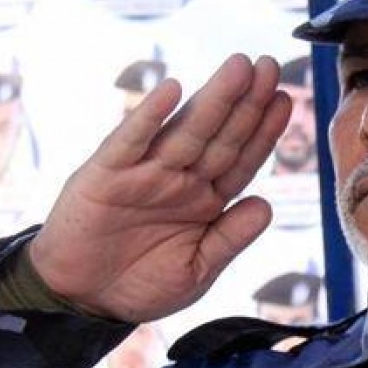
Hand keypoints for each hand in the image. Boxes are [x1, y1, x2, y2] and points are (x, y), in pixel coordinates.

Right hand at [28, 54, 292, 321]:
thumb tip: (267, 205)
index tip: (286, 100)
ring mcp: (144, 173)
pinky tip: (171, 90)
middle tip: (270, 66)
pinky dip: (149, 115)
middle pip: (221, 135)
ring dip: (213, 98)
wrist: (81, 300)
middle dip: (247, 102)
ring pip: (186, 130)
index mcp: (206, 201)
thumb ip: (229, 239)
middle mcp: (180, 180)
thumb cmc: (140, 284)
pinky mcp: (106, 174)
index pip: (242, 159)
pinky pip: (131, 140)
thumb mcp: (195, 271)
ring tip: (239, 67)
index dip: (264, 131)